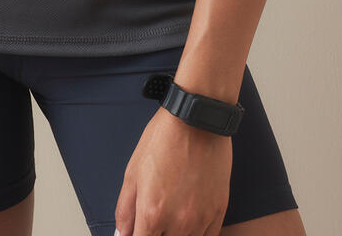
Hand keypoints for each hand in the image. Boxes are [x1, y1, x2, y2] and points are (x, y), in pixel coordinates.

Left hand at [115, 106, 231, 235]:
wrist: (196, 118)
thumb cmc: (164, 139)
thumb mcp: (133, 172)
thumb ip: (125, 210)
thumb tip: (122, 235)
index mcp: (152, 214)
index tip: (138, 232)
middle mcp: (178, 223)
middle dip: (156, 235)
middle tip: (154, 221)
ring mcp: (201, 219)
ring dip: (176, 235)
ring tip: (171, 217)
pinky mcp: (219, 211)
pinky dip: (197, 234)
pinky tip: (189, 222)